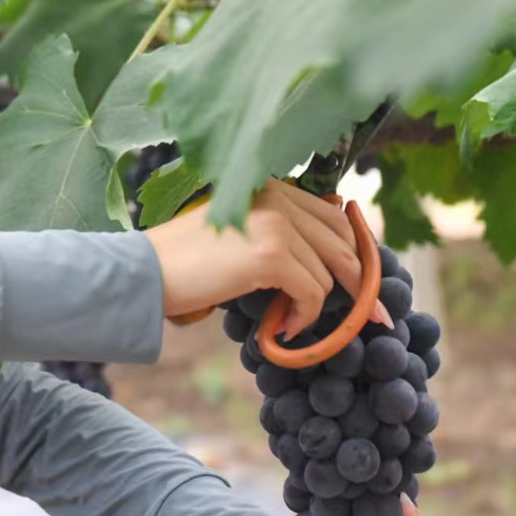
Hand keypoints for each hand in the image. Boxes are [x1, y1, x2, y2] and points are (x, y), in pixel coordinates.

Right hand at [142, 179, 379, 331]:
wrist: (146, 273)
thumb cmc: (187, 261)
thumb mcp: (240, 235)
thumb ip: (282, 235)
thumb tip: (335, 262)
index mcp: (272, 187)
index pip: (335, 219)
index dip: (357, 255)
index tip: (368, 289)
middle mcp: (278, 198)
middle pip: (344, 243)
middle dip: (361, 284)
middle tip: (368, 318)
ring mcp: (276, 224)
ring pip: (329, 273)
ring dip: (315, 306)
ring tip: (287, 321)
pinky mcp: (270, 255)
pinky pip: (314, 293)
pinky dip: (304, 317)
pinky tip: (282, 328)